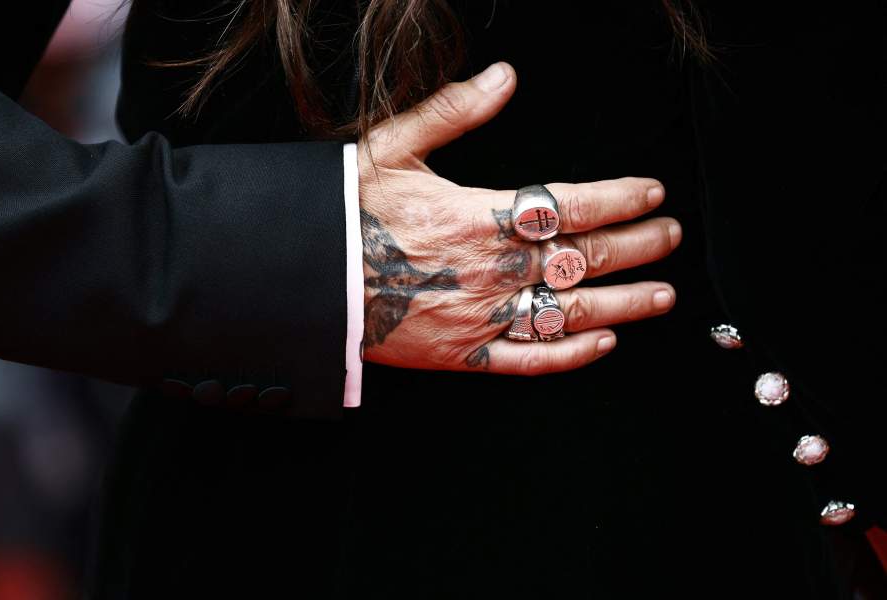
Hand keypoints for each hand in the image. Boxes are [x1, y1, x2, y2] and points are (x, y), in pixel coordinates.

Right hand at [358, 62, 680, 374]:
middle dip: (637, 246)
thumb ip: (453, 112)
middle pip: (583, 257)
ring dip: (624, 302)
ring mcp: (481, 316)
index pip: (571, 204)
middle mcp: (491, 269)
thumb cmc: (345, 211)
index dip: (620, 198)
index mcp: (480, 215)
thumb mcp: (393, 147)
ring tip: (663, 294)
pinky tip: (604, 344)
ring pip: (569, 312)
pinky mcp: (463, 354)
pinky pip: (529, 360)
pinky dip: (571, 356)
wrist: (305, 278)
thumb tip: (503, 77)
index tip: (653, 193)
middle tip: (671, 237)